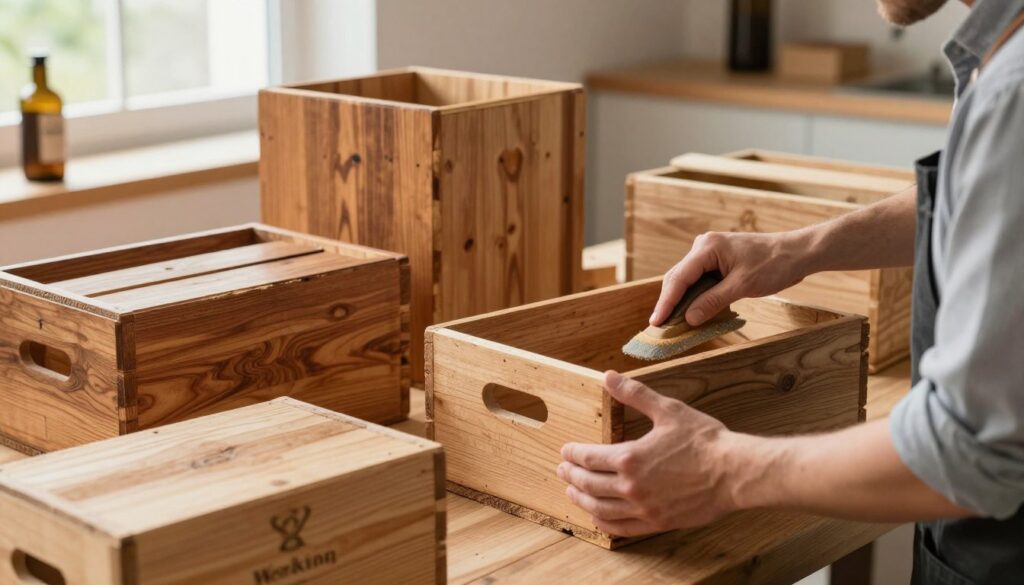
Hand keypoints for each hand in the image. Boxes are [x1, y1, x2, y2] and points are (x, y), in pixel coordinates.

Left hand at [558, 371, 739, 536]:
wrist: (734, 472)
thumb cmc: (703, 440)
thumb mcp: (668, 410)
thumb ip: (635, 394)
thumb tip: (609, 376)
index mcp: (630, 458)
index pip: (589, 458)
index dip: (573, 454)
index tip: (565, 451)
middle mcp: (631, 487)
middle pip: (589, 483)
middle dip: (571, 476)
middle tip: (562, 470)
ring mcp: (643, 508)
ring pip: (600, 508)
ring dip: (581, 499)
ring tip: (572, 492)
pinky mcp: (657, 522)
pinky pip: (621, 528)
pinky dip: (604, 523)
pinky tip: (597, 517)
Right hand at [650, 230, 811, 326]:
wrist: (798, 253)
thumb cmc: (774, 264)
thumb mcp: (742, 286)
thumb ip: (713, 301)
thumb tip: (688, 319)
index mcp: (707, 247)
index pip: (679, 278)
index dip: (666, 302)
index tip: (656, 322)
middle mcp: (703, 246)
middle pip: (678, 277)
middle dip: (669, 302)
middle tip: (659, 327)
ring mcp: (710, 253)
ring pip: (687, 280)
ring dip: (681, 301)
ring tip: (670, 323)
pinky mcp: (718, 261)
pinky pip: (699, 280)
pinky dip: (694, 296)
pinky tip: (690, 312)